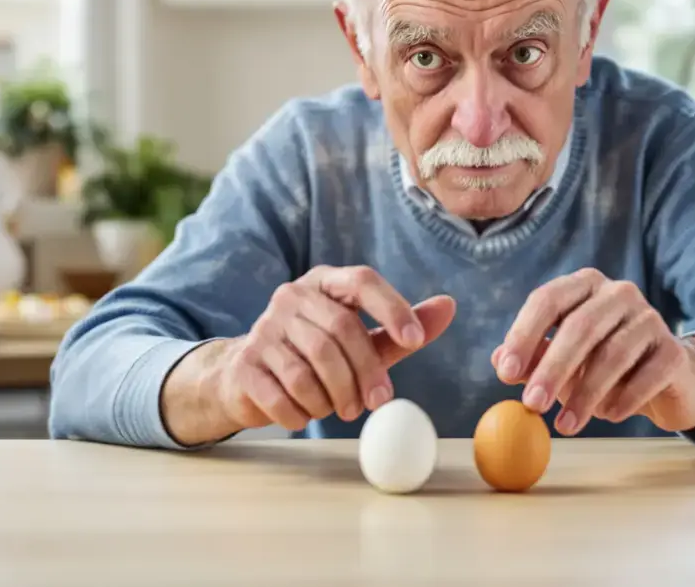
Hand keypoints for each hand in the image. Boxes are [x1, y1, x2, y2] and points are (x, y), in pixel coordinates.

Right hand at [162, 266, 455, 443]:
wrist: (246, 378)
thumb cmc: (315, 357)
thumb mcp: (364, 341)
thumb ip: (403, 328)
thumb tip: (449, 306)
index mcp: (324, 282)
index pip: (362, 281)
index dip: (392, 309)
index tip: (415, 342)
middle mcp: (291, 296)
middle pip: (340, 331)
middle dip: (366, 372)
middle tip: (378, 403)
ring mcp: (264, 328)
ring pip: (311, 368)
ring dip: (334, 398)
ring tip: (340, 409)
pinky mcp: (245, 363)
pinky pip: (283, 395)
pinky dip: (302, 413)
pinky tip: (306, 415)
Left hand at [492, 268, 694, 435]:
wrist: (665, 380)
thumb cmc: (601, 365)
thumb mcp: (562, 360)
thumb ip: (532, 358)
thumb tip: (500, 361)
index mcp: (584, 285)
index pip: (548, 299)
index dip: (524, 335)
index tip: (506, 374)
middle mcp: (618, 293)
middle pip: (581, 326)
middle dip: (553, 368)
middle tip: (532, 405)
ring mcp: (651, 318)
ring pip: (613, 354)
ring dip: (585, 394)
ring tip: (566, 425)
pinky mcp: (674, 351)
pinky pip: (646, 375)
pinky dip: (623, 399)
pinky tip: (608, 416)